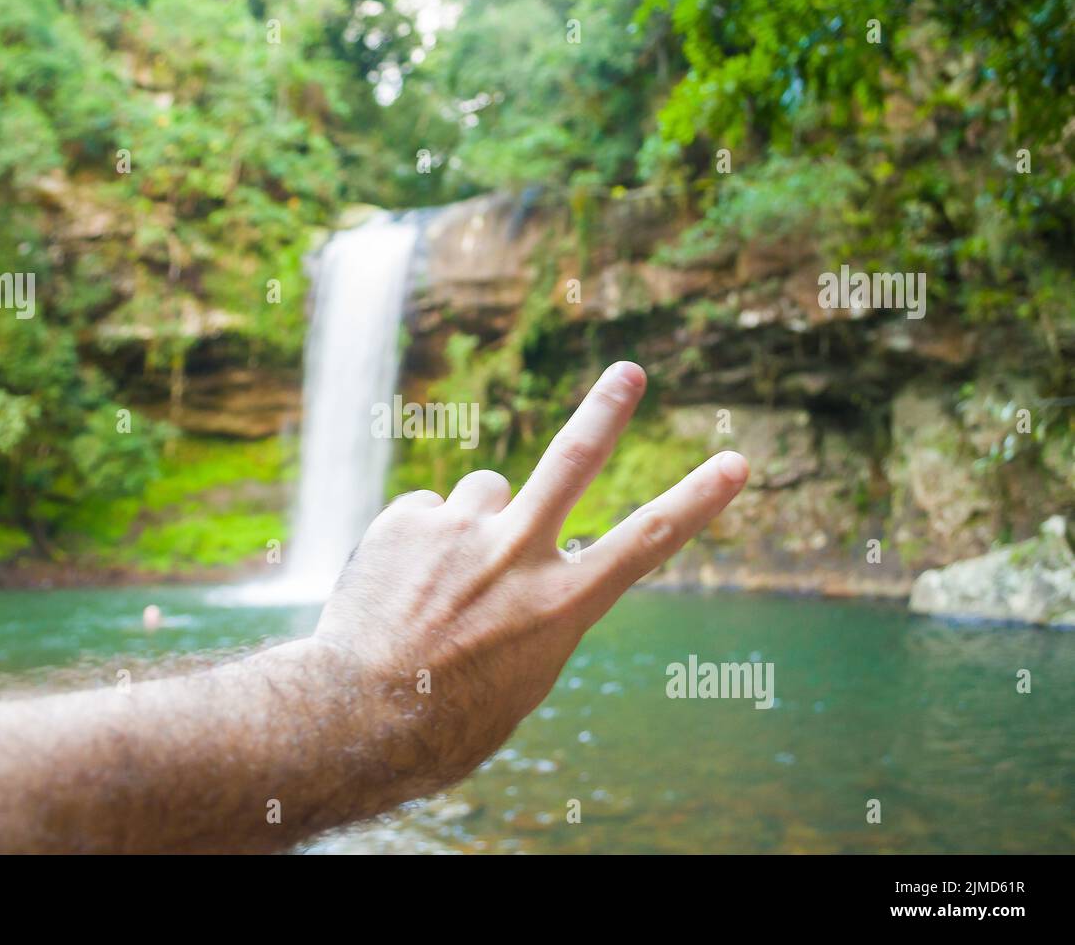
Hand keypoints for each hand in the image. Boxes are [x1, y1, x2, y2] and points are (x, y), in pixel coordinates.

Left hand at [313, 361, 748, 788]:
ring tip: (440, 576)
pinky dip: (419, 539)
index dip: (697, 501)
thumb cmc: (447, 720)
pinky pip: (427, 511)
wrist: (357, 718)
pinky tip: (397, 582)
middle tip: (628, 372)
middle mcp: (518, 555)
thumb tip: (521, 572)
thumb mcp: (519, 679)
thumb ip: (534, 614)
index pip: (647, 543)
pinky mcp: (407, 519)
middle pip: (572, 460)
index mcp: (561, 605)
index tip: (735, 462)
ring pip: (484, 489)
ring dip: (473, 520)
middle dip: (606, 411)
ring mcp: (461, 531)